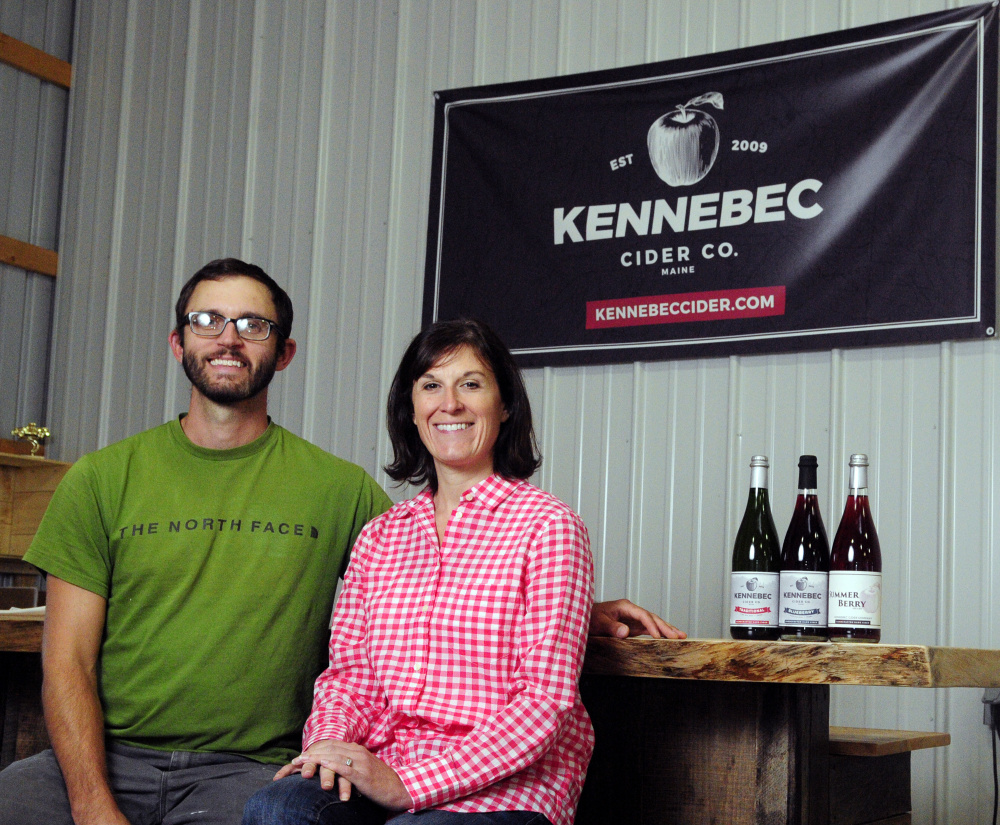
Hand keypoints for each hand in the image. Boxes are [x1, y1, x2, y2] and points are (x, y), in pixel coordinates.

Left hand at [276, 740, 413, 810]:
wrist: (400, 789)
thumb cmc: (380, 782)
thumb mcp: (363, 770)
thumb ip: (350, 765)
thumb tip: (334, 768)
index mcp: (357, 750)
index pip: (331, 745)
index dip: (314, 750)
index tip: (299, 757)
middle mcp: (358, 752)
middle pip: (329, 749)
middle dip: (310, 754)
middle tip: (294, 761)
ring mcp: (360, 762)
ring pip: (334, 756)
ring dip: (316, 759)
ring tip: (301, 763)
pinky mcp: (363, 775)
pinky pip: (345, 768)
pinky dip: (332, 766)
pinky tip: (322, 767)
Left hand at [589, 598, 685, 638]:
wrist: (584, 618)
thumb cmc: (590, 618)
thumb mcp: (598, 622)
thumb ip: (611, 627)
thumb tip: (626, 632)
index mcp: (625, 606)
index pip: (643, 615)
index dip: (651, 625)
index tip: (658, 636)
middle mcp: (631, 611)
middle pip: (652, 617)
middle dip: (666, 627)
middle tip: (679, 636)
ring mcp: (633, 619)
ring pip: (653, 623)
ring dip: (666, 629)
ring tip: (681, 636)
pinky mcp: (632, 626)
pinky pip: (648, 629)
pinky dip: (659, 634)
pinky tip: (668, 639)